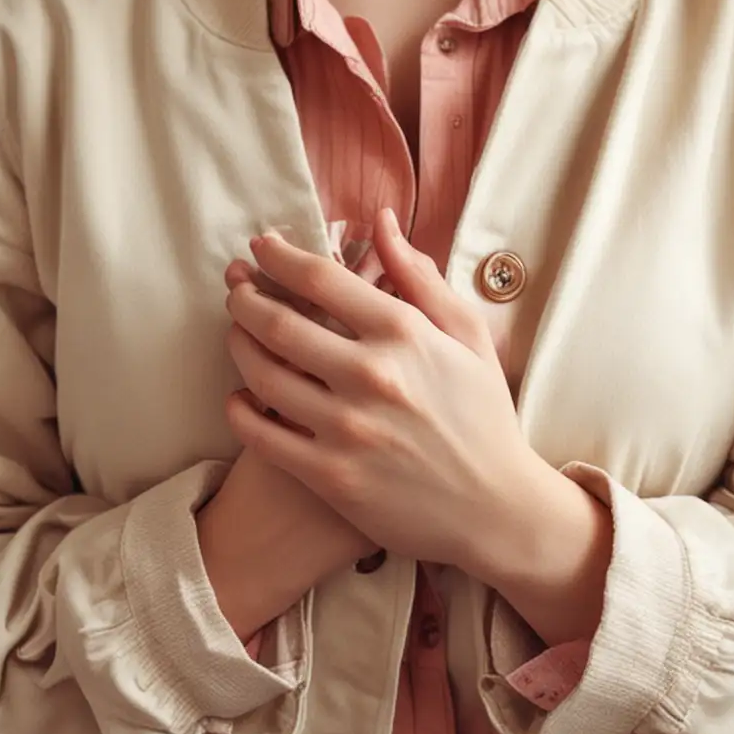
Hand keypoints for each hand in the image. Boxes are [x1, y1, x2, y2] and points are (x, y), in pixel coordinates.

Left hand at [222, 208, 534, 569]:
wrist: (497, 510)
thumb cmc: (484, 415)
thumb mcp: (468, 335)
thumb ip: (420, 276)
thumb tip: (380, 223)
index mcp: (405, 333)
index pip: (322, 278)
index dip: (280, 256)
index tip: (261, 247)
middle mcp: (371, 376)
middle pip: (279, 322)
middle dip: (245, 298)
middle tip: (235, 288)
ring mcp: (347, 429)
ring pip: (263, 375)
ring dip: (238, 346)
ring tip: (236, 333)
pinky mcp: (331, 477)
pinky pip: (263, 436)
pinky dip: (239, 411)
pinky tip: (239, 399)